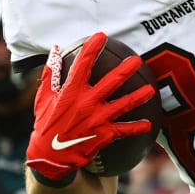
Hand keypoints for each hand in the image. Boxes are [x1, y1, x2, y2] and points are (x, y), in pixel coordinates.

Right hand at [26, 32, 154, 181]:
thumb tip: (56, 50)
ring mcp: (97, 119)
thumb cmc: (46, 125)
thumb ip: (51, 73)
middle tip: (137, 60)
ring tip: (151, 90)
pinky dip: (136, 128)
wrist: (50, 157)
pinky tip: (149, 124)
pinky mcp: (103, 134)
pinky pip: (124, 130)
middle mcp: (86, 103)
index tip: (101, 35)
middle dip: (125, 70)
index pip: (82, 65)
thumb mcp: (43, 98)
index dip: (92, 48)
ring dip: (138, 97)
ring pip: (123, 105)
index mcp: (70, 92)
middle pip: (110, 82)